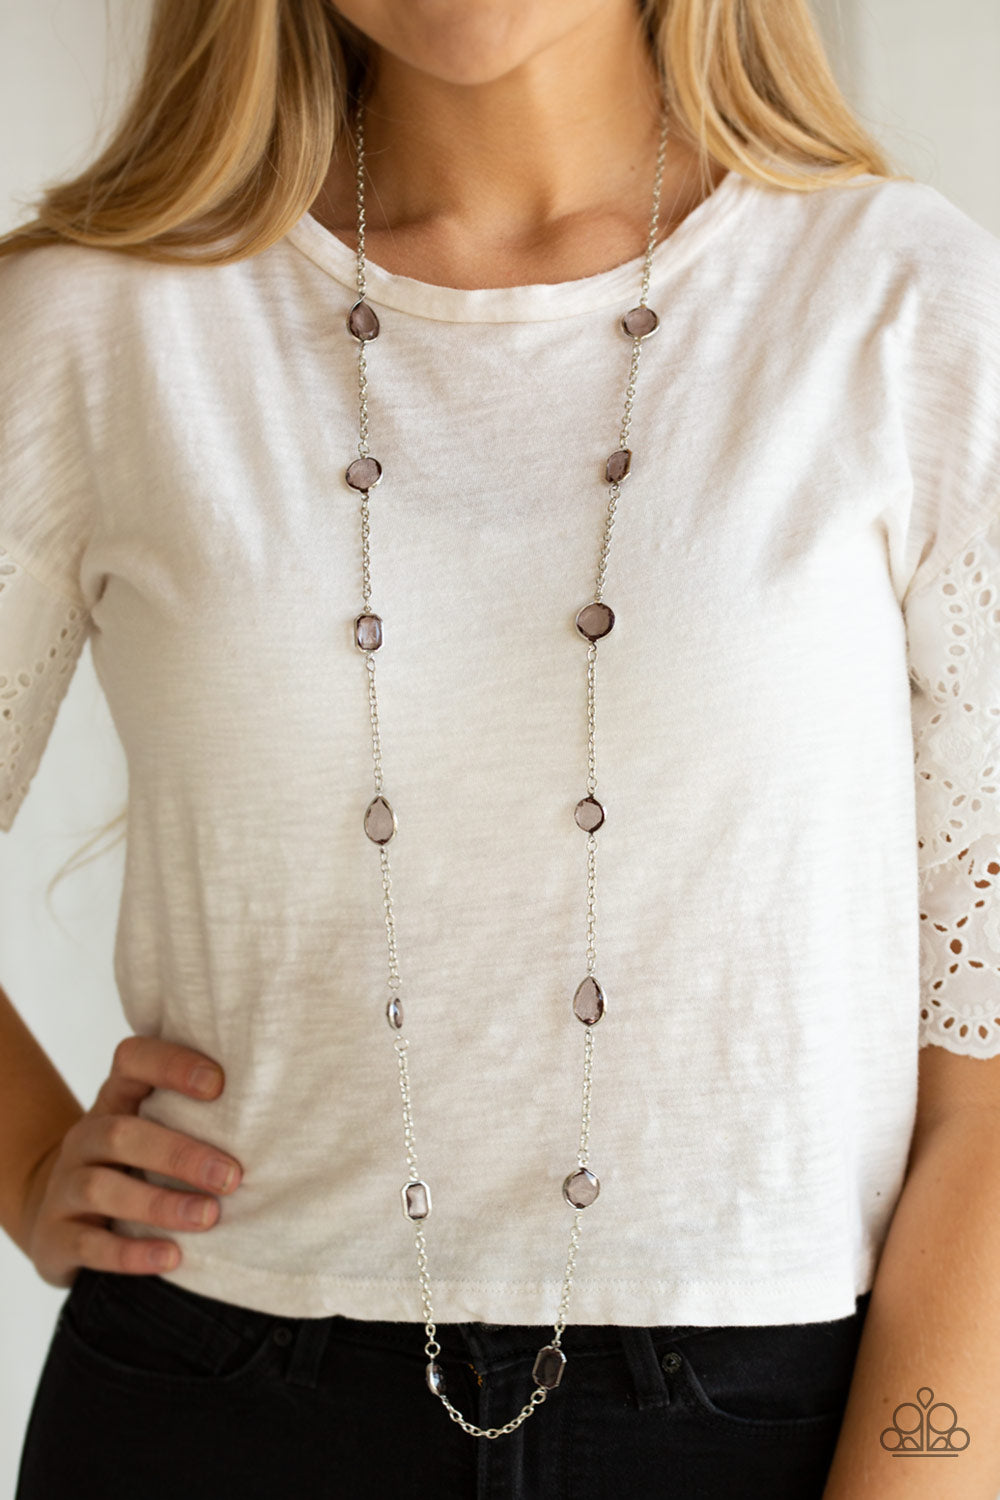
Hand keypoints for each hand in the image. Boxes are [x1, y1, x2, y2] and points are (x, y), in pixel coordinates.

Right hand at [21, 1035, 242, 1288]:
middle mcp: (85, 1137)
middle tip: (232, 1176)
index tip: (220, 1084)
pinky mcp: (55, 1236)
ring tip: (210, 1216)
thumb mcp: (154, 1131)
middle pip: (121, 1133)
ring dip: (161, 1204)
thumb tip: (281, 1120)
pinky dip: (132, 1253)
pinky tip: (173, 1257)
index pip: (132, 1060)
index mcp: (115, 1100)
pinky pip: (89, 1244)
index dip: (172, 1065)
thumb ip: (198, 1117)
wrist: (59, 1216)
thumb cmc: (133, 1166)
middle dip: (180, 1154)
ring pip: (101, 1188)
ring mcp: (65, 1187)